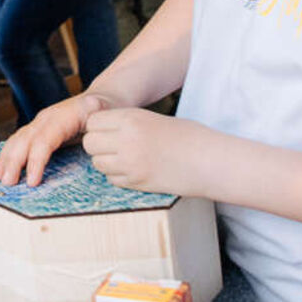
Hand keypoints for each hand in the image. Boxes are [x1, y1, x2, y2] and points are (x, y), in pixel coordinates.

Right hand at [0, 91, 113, 186]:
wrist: (102, 99)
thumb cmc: (104, 111)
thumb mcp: (104, 114)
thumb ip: (96, 116)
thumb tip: (95, 118)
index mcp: (60, 117)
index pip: (43, 140)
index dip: (36, 161)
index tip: (32, 182)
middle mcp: (45, 119)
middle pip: (24, 140)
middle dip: (13, 162)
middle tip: (7, 183)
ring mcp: (40, 124)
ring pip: (17, 140)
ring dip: (6, 159)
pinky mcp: (39, 130)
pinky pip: (19, 142)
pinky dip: (8, 155)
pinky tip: (1, 166)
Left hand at [83, 108, 218, 195]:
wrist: (211, 161)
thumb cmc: (187, 136)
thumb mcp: (152, 118)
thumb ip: (126, 122)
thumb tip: (99, 129)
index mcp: (130, 119)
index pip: (92, 122)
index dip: (97, 126)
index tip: (107, 129)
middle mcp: (126, 140)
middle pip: (90, 143)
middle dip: (97, 145)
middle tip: (113, 145)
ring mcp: (131, 164)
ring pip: (98, 163)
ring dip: (106, 161)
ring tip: (125, 158)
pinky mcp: (138, 183)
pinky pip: (112, 179)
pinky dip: (118, 176)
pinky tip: (134, 170)